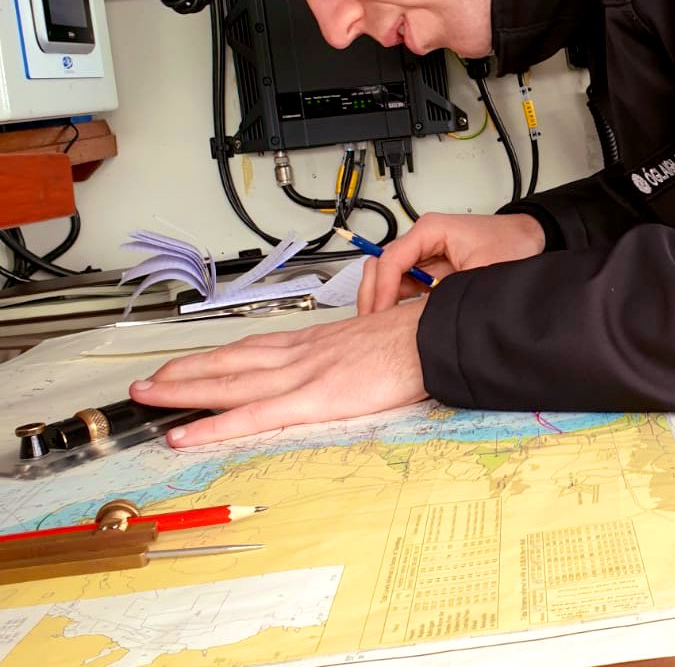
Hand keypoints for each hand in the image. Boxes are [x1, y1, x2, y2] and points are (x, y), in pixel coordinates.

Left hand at [128, 302, 428, 447]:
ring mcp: (301, 374)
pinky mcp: (311, 398)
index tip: (187, 364)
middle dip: (184, 372)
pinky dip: (214, 424)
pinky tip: (186, 433)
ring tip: (149, 397)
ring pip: (229, 382)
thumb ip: (348, 353)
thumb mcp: (372, 340)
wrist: (432, 337)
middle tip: (145, 383)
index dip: (215, 357)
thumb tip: (345, 363)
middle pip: (229, 362)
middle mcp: (299, 353)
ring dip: (183, 389)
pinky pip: (252, 415)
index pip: (253, 349)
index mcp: (315, 342)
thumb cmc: (412, 340)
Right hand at [358, 212, 544, 313]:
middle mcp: (423, 238)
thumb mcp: (483, 271)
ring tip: (385, 329)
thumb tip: (428, 318)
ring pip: (389, 277)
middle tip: (373, 328)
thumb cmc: (512, 244)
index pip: (390, 261)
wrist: (530, 239)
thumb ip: (453, 292)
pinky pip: (404, 284)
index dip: (381, 292)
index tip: (380, 318)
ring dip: (385, 302)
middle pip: (382, 267)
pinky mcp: (431, 267)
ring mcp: (425, 252)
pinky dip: (398, 302)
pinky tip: (401, 321)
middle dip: (375, 297)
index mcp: (431, 230)